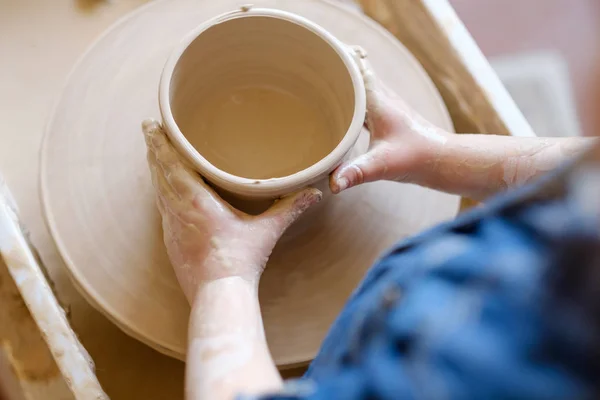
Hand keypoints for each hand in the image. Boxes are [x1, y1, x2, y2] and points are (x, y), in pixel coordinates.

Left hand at [142, 120, 321, 301]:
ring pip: (158, 190)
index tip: (151, 124)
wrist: (218, 295)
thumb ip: (290, 208)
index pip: (172, 164)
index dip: (160, 142)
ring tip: (153, 154)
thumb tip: (314, 193)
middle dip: (154, 150)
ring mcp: (171, 227)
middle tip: (149, 130)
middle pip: (159, 173)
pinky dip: (160, 193)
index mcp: (197, 201)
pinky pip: (161, 209)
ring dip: (155, 170)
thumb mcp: (267, 231)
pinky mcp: (170, 242)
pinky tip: (163, 192)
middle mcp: (178, 210)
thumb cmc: (241, 261)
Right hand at [329, 58, 451, 193]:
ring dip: (344, 81)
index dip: (338, 57)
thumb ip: (357, 172)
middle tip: (312, 68)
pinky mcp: (387, 118)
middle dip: (337, 66)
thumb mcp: (382, 166)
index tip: (319, 55)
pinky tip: (340, 109)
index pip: (356, 67)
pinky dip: (351, 98)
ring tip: (319, 84)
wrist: (442, 161)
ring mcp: (386, 107)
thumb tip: (333, 183)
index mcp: (378, 102)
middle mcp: (383, 99)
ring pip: (361, 85)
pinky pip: (364, 100)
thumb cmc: (417, 158)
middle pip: (357, 71)